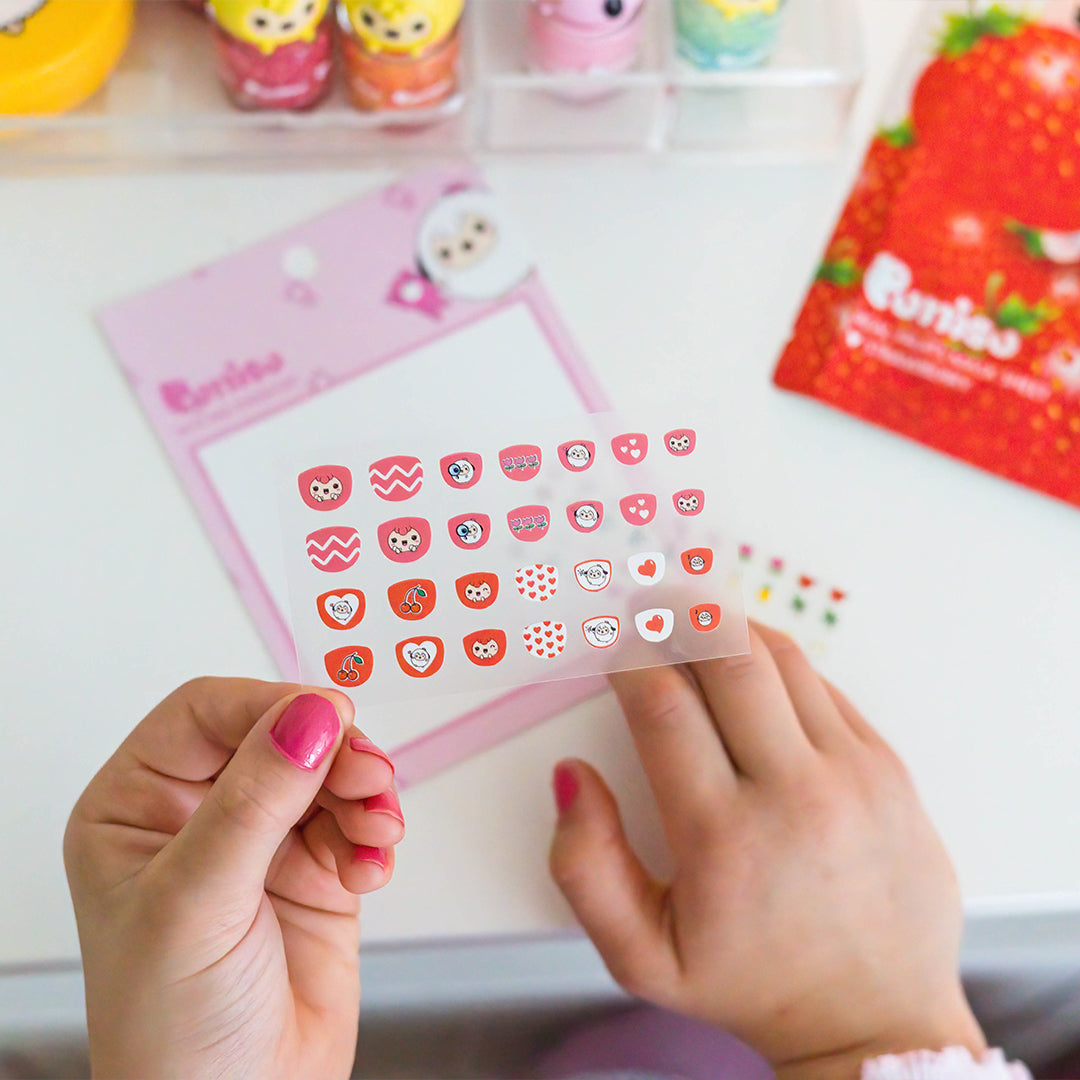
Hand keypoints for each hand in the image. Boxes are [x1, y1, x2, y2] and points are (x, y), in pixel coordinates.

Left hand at [64, 679, 403, 1079]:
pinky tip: (372, 866)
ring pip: (326, 772)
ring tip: (377, 828)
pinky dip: (374, 834)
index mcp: (138, 808)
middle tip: (367, 774)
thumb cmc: (172, 1035)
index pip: (204, 713)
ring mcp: (260, 844)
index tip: (328, 714)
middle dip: (330, 751)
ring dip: (363, 791)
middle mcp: (199, 817)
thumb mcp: (198, 904)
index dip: (267, 703)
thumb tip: (307, 715)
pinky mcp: (315, 873)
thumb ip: (255, 799)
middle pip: (278, 735)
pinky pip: (356, 821)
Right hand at [549, 624, 985, 1079]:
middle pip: (729, 657)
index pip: (662, 706)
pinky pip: (825, 688)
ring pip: (781, 659)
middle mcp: (793, 794)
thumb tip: (571, 776)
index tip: (614, 649)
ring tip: (696, 618)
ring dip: (730, 627)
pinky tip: (750, 665)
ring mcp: (851, 775)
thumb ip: (584, 867)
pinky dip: (779, 663)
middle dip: (679, 612)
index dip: (628, 660)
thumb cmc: (753, 985)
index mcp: (723, 838)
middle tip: (652, 595)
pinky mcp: (888, 770)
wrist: (875, 1020)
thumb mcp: (641, 956)